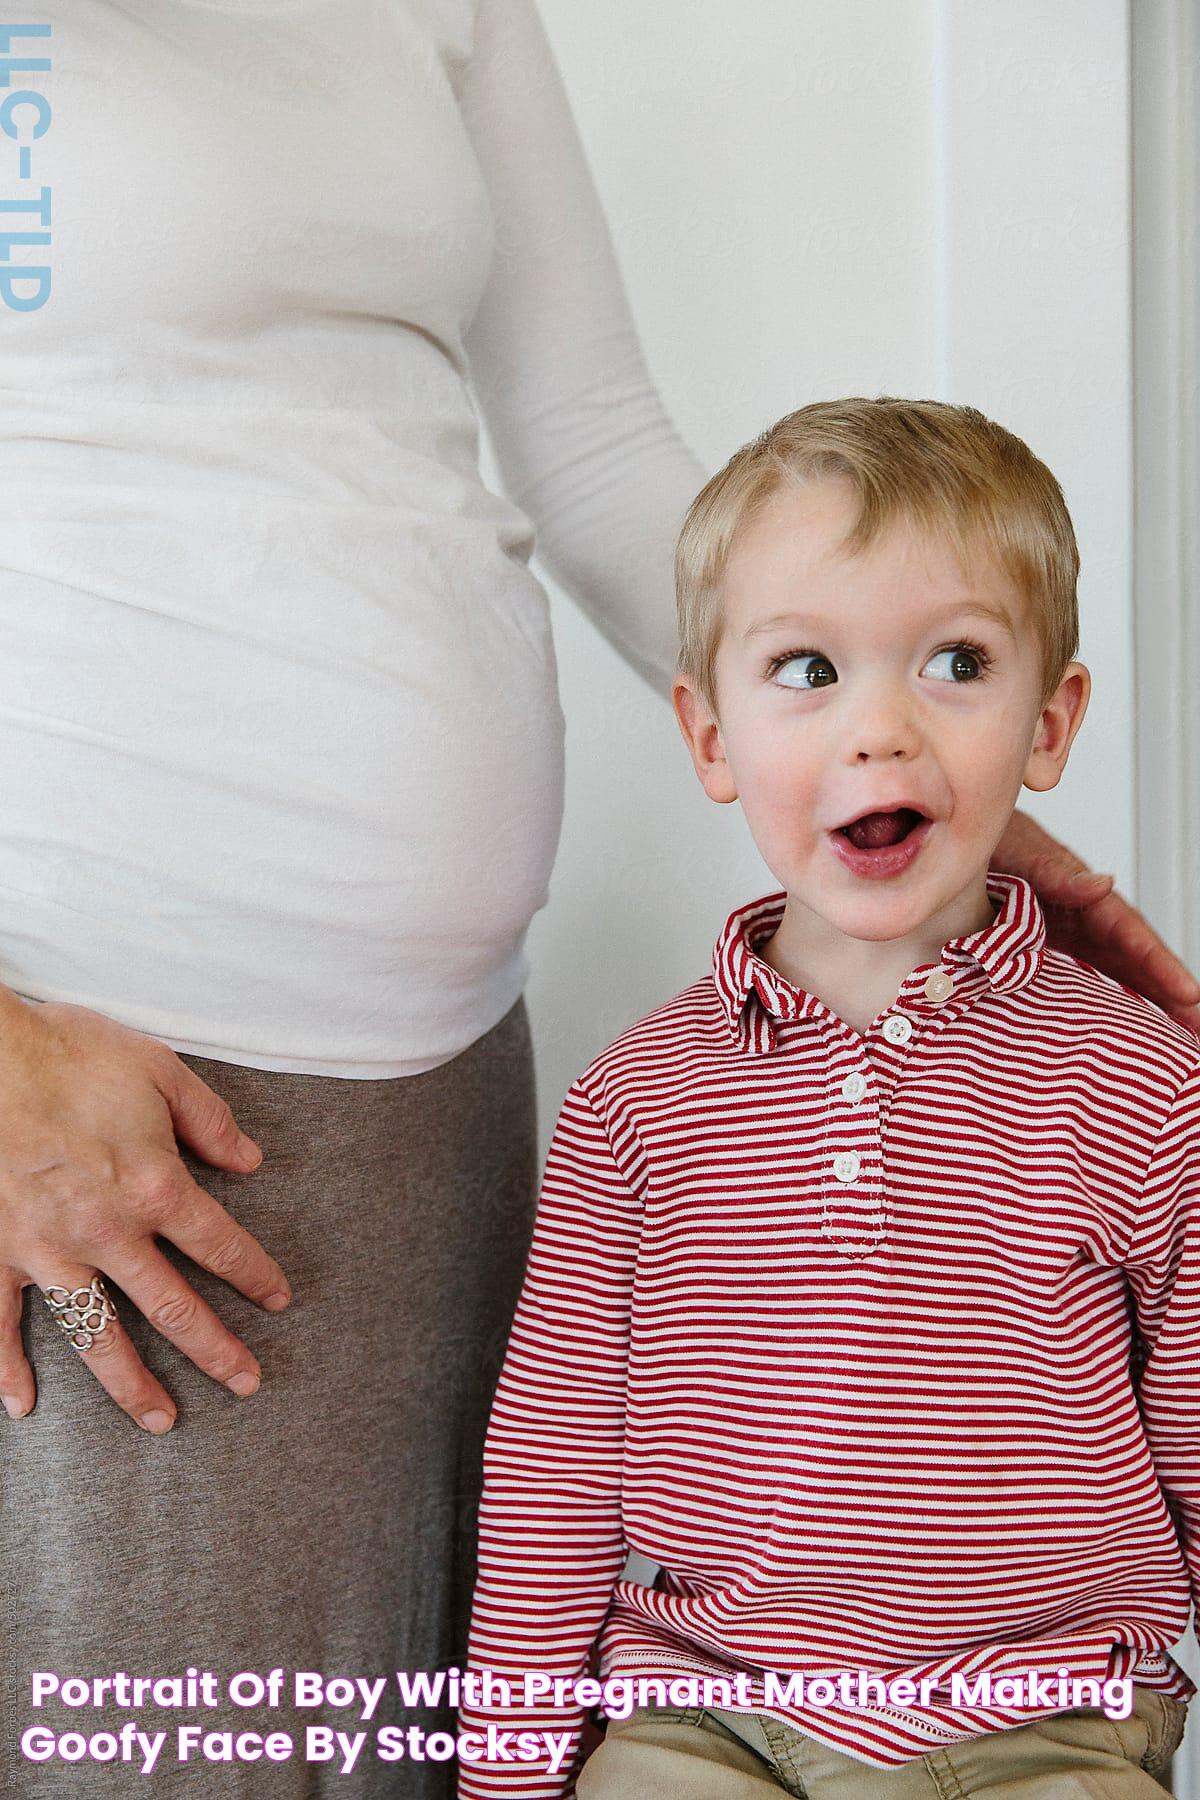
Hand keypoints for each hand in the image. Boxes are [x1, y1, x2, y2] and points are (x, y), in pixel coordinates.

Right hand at [0, 994, 290, 1431]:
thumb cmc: (72, 1055)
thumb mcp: (161, 1070)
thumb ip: (210, 1121)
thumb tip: (251, 1160)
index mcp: (156, 1187)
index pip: (220, 1244)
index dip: (255, 1274)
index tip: (279, 1300)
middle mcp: (108, 1233)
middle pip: (173, 1308)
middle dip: (216, 1350)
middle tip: (247, 1383)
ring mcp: (48, 1251)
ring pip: (97, 1334)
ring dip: (130, 1385)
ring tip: (161, 1421)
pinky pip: (0, 1322)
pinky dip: (6, 1367)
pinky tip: (22, 1406)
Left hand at [990, 810, 1199, 1040]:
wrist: (960, 840)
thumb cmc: (994, 841)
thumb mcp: (1021, 853)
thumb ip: (1056, 873)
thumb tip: (1102, 884)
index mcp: (1085, 896)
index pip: (1132, 935)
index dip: (1161, 966)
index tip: (1191, 995)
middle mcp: (1087, 916)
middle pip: (1139, 959)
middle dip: (1172, 993)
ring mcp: (1073, 933)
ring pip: (1121, 971)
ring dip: (1151, 1001)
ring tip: (1182, 1035)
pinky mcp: (1051, 944)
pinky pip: (1089, 976)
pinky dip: (1111, 1000)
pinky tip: (1125, 1025)